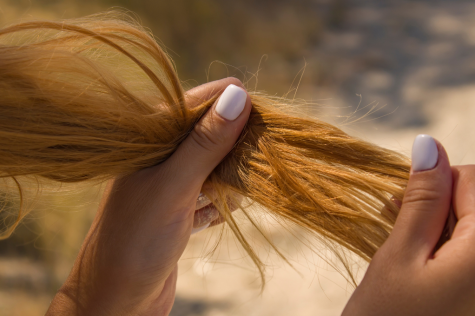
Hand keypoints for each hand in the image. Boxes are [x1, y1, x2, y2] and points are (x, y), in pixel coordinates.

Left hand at [46, 77, 250, 315]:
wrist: (117, 301)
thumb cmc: (136, 240)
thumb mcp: (174, 186)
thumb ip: (205, 142)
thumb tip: (238, 94)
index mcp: (147, 140)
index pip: (195, 104)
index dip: (230, 105)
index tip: (264, 113)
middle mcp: (158, 157)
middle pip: (209, 135)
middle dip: (234, 146)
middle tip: (253, 160)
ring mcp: (169, 184)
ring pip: (213, 166)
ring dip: (230, 179)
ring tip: (234, 194)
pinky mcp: (178, 210)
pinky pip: (210, 194)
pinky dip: (220, 203)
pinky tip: (218, 214)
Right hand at [343, 135, 474, 315]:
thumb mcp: (398, 257)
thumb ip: (421, 199)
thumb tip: (430, 145)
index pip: (473, 178)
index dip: (434, 184)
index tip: (402, 208)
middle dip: (436, 211)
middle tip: (397, 236)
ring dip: (439, 236)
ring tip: (407, 262)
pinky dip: (450, 259)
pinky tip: (424, 278)